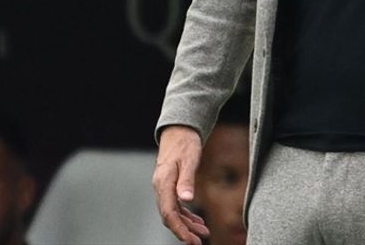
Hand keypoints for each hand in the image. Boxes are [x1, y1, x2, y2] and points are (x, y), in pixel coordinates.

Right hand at [153, 126, 209, 244]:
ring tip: (203, 234)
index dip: (179, 229)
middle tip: (198, 243)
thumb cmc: (185, 143)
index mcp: (163, 183)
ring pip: (174, 213)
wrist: (179, 130)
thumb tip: (186, 199)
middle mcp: (161, 188)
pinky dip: (187, 215)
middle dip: (184, 232)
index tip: (191, 241)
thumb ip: (187, 180)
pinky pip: (176, 206)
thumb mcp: (189, 159)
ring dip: (187, 225)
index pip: (169, 213)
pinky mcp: (171, 186)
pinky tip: (198, 221)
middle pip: (170, 216)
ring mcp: (165, 188)